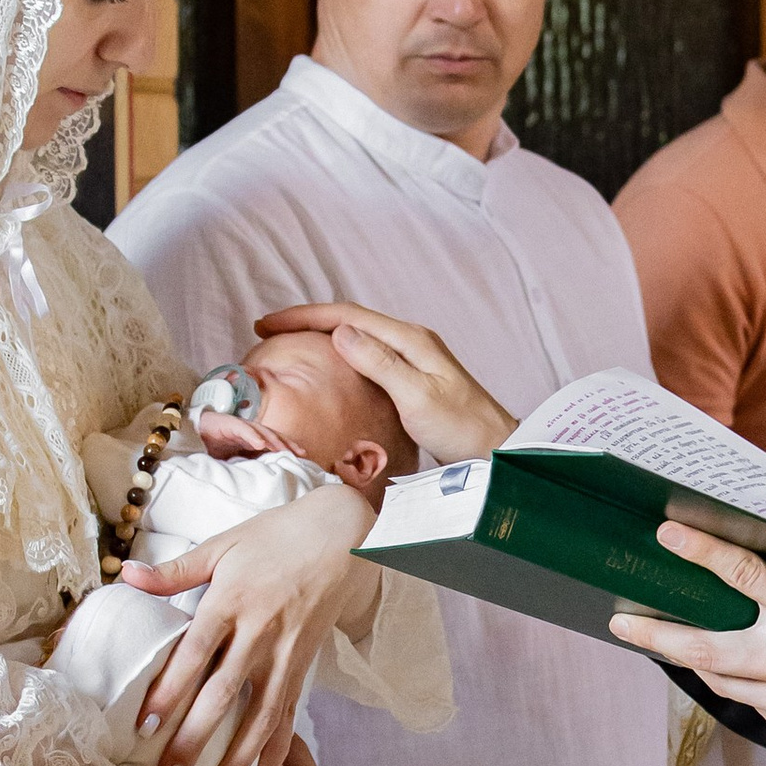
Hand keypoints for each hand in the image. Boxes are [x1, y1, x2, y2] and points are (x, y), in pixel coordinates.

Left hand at [127, 483, 375, 765]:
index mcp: (232, 601)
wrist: (342, 537)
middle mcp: (261, 633)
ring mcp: (287, 654)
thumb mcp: (222, 545)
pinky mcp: (306, 666)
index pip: (195, 655)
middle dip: (197, 738)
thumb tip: (125, 576)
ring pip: (260, 716)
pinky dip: (276, 749)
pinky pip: (290, 714)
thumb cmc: (276, 538)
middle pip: (224, 694)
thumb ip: (174, 571)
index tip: (146, 726)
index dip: (170, 692)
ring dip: (236, 758)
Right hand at [253, 304, 517, 464]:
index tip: (268, 324)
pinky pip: (368, 357)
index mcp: (410, 339)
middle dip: (307, 322)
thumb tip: (341, 333)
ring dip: (321, 337)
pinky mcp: (413, 379)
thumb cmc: (463, 429)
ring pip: (358, 337)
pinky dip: (340, 356)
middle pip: (350, 320)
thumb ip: (379, 363)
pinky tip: (327, 371)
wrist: (497, 450)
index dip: (305, 316)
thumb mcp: (417, 397)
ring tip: (289, 346)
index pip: (348, 315)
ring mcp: (413, 359)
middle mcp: (411, 342)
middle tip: (268, 333)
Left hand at [608, 520, 765, 753]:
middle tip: (622, 624)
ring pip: (721, 680)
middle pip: (706, 648)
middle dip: (657, 635)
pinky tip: (723, 669)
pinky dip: (732, 682)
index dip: (702, 554)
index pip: (744, 579)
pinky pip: (750, 703)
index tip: (668, 536)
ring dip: (689, 660)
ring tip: (663, 643)